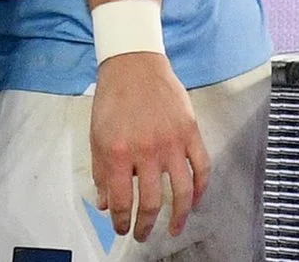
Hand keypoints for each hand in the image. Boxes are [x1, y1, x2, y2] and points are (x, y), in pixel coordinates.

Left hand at [90, 51, 209, 242]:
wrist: (133, 63)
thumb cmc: (113, 98)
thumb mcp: (96, 135)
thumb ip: (100, 172)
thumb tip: (105, 203)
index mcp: (117, 151)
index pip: (121, 200)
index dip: (121, 221)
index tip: (122, 228)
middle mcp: (146, 150)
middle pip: (150, 202)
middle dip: (145, 225)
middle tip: (143, 234)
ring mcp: (172, 142)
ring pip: (181, 192)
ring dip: (177, 217)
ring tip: (172, 229)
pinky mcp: (191, 132)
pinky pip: (202, 168)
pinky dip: (201, 190)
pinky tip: (194, 203)